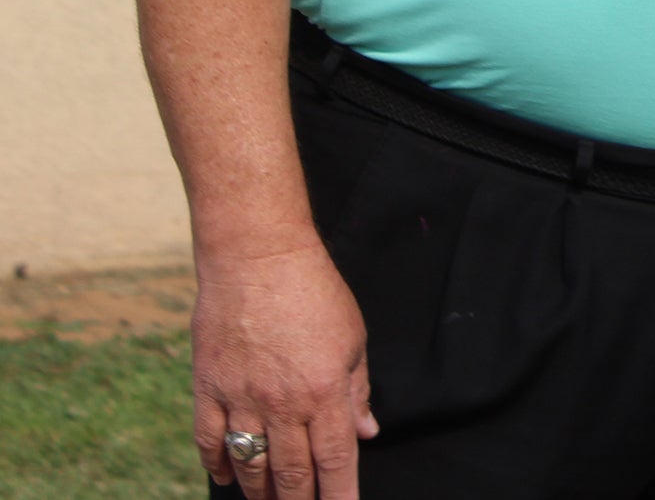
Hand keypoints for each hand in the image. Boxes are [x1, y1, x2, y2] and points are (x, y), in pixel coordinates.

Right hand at [191, 239, 378, 498]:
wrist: (259, 257)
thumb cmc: (315, 291)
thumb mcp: (353, 337)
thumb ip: (358, 389)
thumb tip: (366, 432)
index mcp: (325, 390)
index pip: (335, 459)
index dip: (339, 495)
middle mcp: (283, 402)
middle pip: (291, 472)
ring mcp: (242, 397)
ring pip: (249, 464)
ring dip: (260, 491)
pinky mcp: (209, 386)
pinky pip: (210, 440)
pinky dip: (217, 464)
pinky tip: (226, 477)